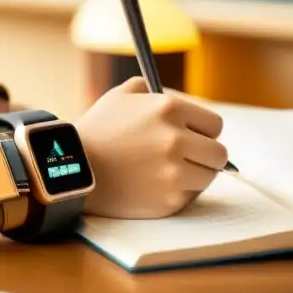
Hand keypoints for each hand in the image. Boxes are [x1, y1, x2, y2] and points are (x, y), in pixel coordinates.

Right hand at [76, 77, 227, 218]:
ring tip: (170, 170)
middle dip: (206, 154)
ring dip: (195, 174)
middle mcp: (176, 140)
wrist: (73, 168)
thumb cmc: (98, 129)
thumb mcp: (122, 95)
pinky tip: (154, 184)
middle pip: (219, 154)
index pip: (215, 124)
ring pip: (208, 177)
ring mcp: (174, 173)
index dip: (204, 130)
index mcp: (169, 109)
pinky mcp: (169, 201)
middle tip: (189, 155)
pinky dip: (177, 192)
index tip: (194, 135)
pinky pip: (189, 196)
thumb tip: (182, 102)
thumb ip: (154, 91)